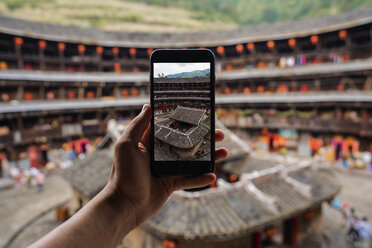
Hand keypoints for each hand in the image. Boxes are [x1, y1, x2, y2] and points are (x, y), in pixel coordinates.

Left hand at [106, 104, 227, 225]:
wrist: (124, 206)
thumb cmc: (122, 174)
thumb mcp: (126, 145)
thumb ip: (137, 126)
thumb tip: (148, 106)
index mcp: (149, 142)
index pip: (170, 127)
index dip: (185, 120)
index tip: (200, 114)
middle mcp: (159, 154)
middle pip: (186, 142)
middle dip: (204, 138)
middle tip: (220, 134)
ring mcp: (166, 169)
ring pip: (191, 160)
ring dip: (208, 157)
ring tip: (224, 152)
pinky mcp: (170, 184)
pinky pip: (189, 180)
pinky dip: (201, 178)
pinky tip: (212, 175)